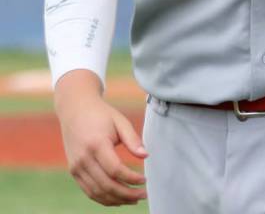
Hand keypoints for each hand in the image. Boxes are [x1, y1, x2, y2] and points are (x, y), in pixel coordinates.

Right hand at [54, 70, 146, 205]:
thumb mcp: (120, 121)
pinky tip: (118, 198)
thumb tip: (146, 155)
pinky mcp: (73, 171)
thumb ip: (133, 139)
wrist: (75, 110)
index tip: (145, 180)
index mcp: (96, 144)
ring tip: (134, 199)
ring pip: (96, 192)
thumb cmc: (102, 115)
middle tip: (143, 195)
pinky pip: (88, 190)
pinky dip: (103, 198)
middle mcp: (83, 159)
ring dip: (116, 199)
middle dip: (126, 194)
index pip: (115, 170)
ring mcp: (76, 167)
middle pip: (106, 185)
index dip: (131, 178)